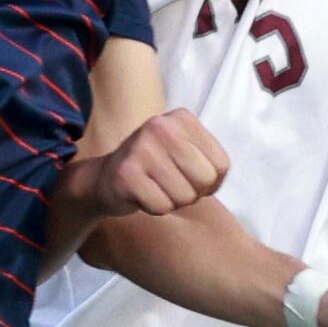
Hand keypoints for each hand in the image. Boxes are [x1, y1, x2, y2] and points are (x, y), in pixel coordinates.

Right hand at [89, 108, 229, 219]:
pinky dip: (154, 208)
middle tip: (170, 184)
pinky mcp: (126, 173)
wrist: (105, 177)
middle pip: (205, 179)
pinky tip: (141, 194)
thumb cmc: (156, 169)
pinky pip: (161, 206)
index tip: (188, 175)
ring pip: (184, 196)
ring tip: (155, 187)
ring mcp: (142, 148)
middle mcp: (161, 126)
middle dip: (192, 192)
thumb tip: (213, 181)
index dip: (210, 182)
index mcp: (182, 118)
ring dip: (172, 201)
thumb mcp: (187, 153)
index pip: (222, 165)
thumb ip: (210, 162)